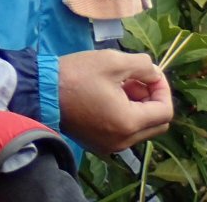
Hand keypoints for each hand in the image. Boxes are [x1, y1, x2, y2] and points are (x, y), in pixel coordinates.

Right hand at [57, 49, 172, 152]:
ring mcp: (110, 146)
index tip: (150, 72)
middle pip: (156, 123)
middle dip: (152, 99)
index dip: (163, 88)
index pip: (165, 111)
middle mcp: (123, 141)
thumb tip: (154, 73)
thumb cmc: (76, 75)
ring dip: (138, 107)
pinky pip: (123, 133)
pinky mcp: (98, 144)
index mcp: (128, 122)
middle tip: (135, 79)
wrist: (41, 91)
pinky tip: (108, 97)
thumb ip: (142, 65)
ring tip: (120, 85)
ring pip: (140, 129)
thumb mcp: (112, 61)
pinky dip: (124, 116)